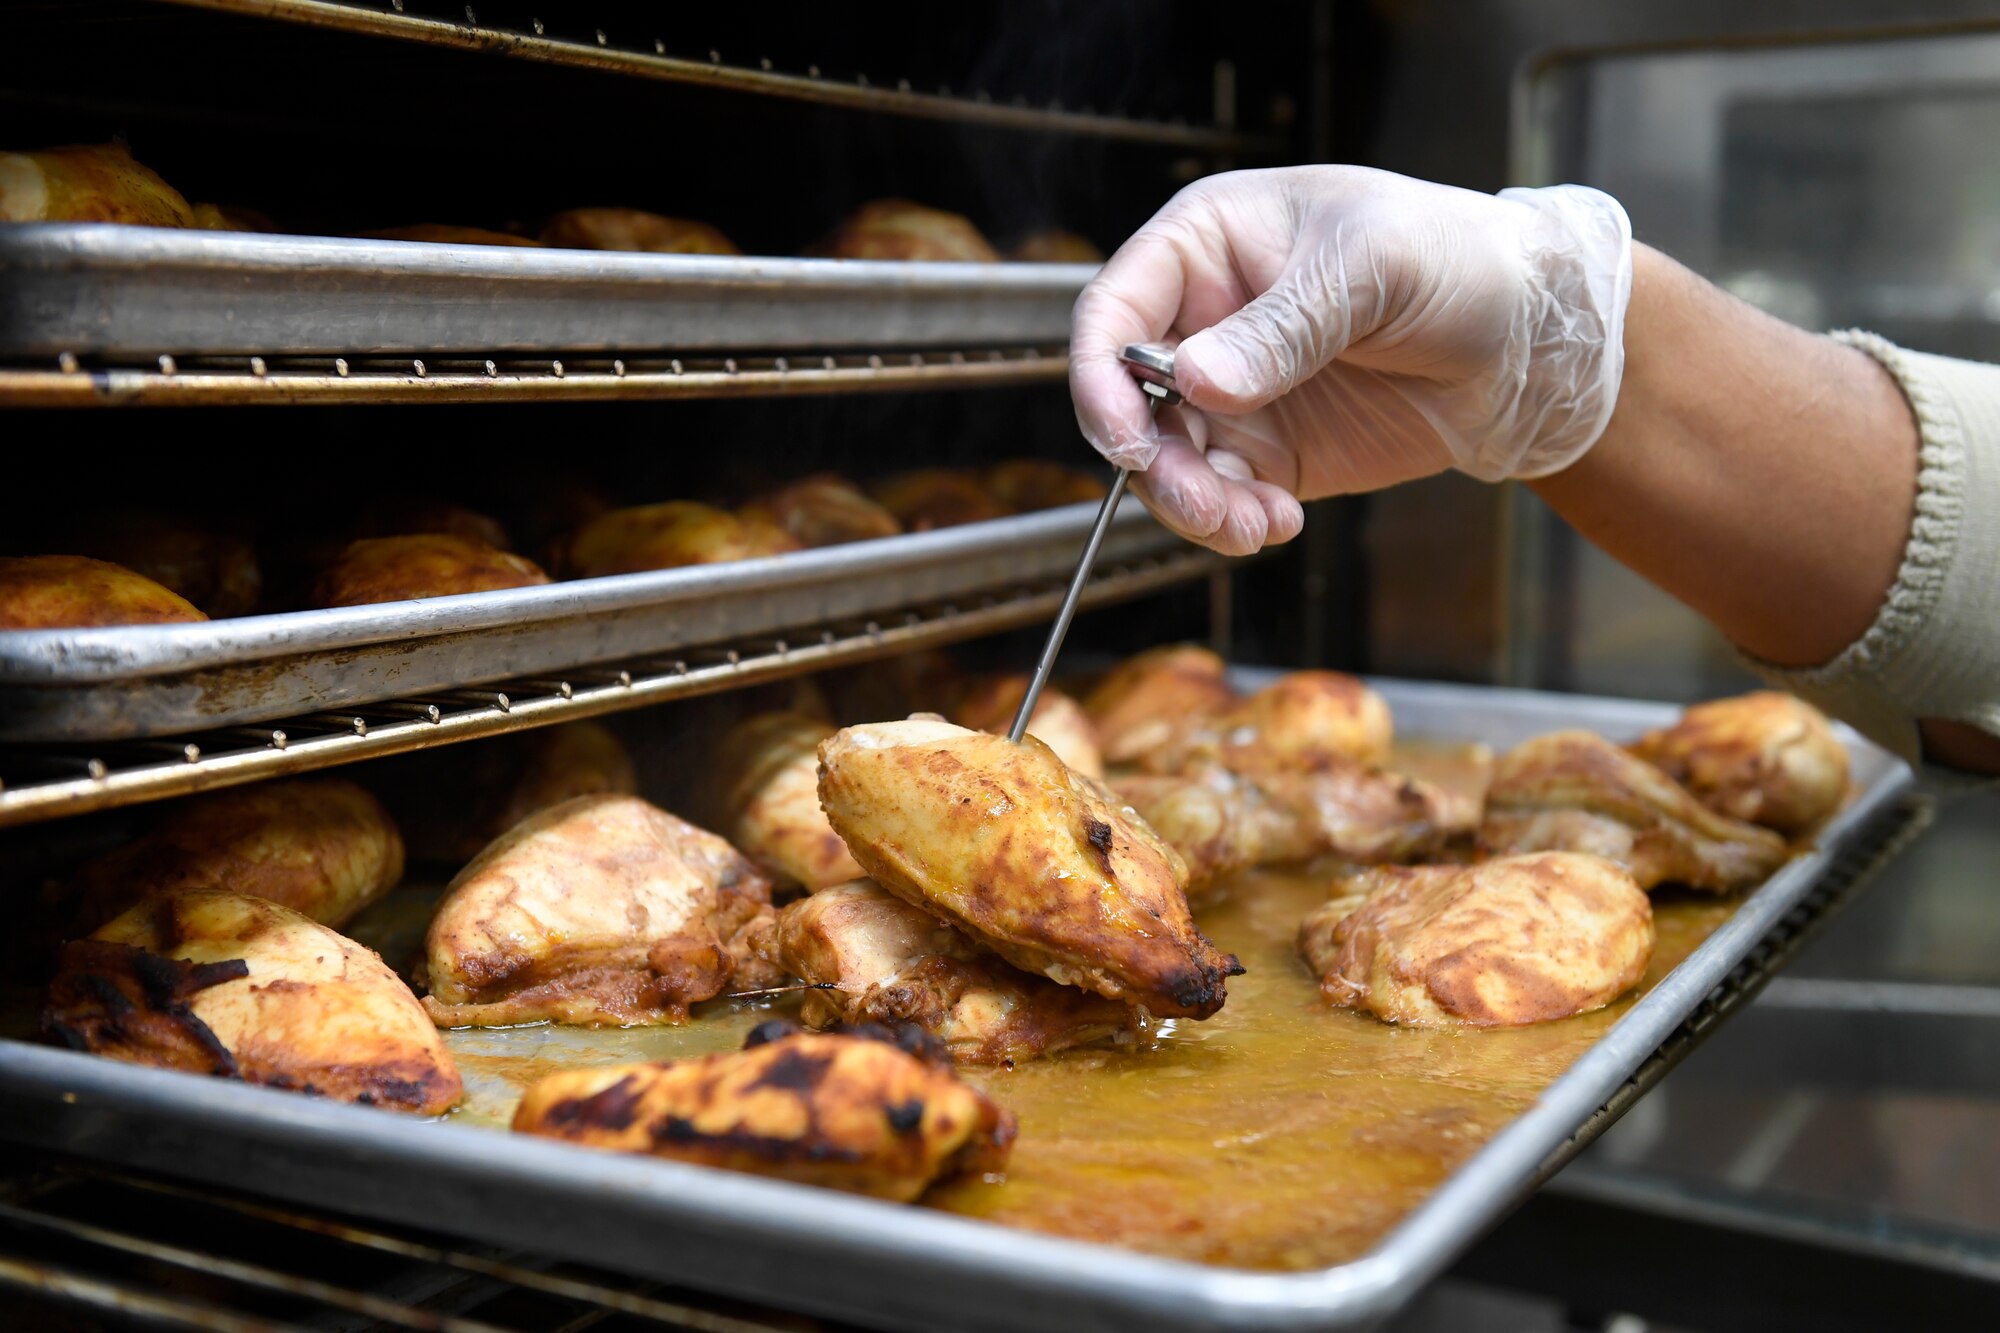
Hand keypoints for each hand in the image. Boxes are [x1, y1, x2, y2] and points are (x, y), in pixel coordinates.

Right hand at [1070, 166, 1632, 554]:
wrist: (1530, 337)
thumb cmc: (1453, 256)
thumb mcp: (1369, 268)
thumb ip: (1283, 327)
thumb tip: (1197, 382)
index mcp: (1206, 245)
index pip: (1114, 310)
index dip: (1100, 377)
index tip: (1129, 437)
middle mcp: (1205, 320)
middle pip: (1126, 401)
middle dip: (1155, 463)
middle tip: (1205, 504)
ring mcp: (1233, 392)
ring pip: (1168, 462)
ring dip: (1194, 506)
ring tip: (1252, 525)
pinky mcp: (1269, 452)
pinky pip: (1220, 497)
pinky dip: (1233, 523)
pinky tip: (1277, 525)